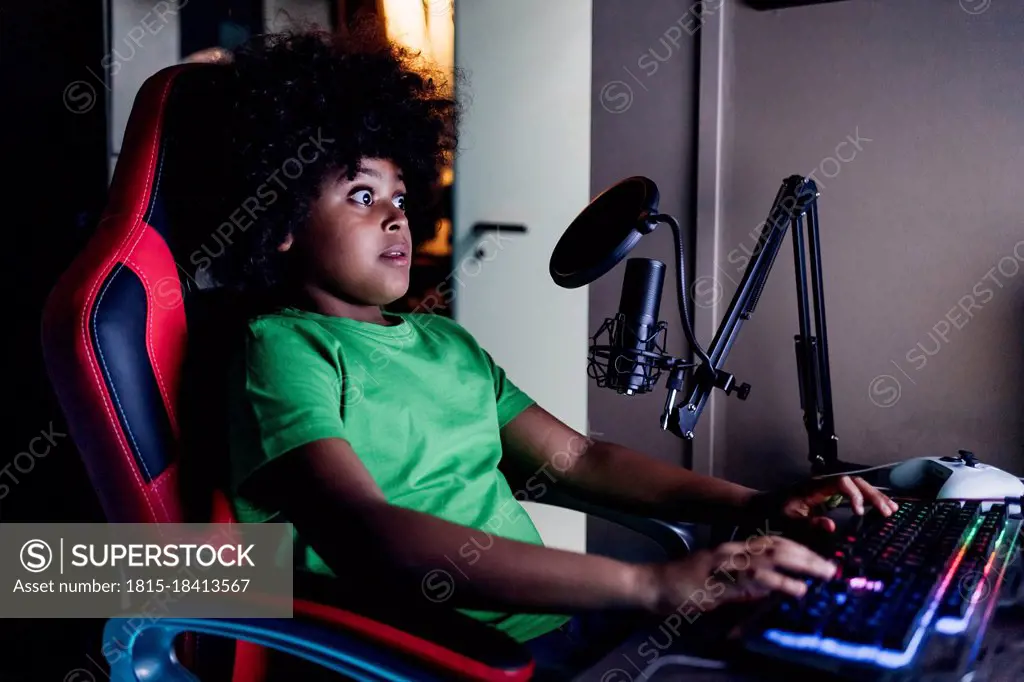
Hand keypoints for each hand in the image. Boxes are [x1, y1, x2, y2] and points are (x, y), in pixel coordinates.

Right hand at [639, 535, 837, 616]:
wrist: (652, 585)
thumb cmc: (682, 586)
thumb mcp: (719, 583)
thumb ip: (746, 585)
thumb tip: (773, 590)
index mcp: (731, 549)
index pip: (772, 542)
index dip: (799, 548)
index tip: (821, 558)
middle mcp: (730, 551)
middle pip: (777, 546)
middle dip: (807, 556)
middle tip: (831, 567)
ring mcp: (724, 564)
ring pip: (770, 559)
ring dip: (800, 566)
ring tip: (823, 575)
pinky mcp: (719, 581)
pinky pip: (754, 581)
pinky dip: (778, 584)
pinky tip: (795, 589)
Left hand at [746, 475, 897, 533]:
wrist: (760, 507)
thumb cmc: (772, 514)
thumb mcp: (787, 522)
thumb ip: (807, 525)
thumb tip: (831, 526)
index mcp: (814, 486)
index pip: (842, 482)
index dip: (854, 495)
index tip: (859, 512)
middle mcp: (823, 483)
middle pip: (854, 482)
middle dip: (872, 495)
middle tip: (888, 512)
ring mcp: (826, 487)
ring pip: (856, 485)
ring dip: (874, 496)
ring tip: (891, 509)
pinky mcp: (828, 494)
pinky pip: (852, 492)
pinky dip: (867, 499)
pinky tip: (879, 508)